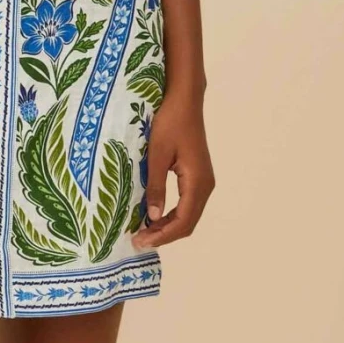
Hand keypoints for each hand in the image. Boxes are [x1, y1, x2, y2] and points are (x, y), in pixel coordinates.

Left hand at [130, 85, 213, 251]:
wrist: (185, 100)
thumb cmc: (170, 122)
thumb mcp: (157, 155)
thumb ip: (155, 186)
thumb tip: (152, 216)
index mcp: (198, 182)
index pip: (183, 221)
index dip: (162, 236)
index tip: (141, 241)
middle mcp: (205, 185)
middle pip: (188, 223)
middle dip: (164, 235)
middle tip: (138, 241)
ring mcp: (203, 181)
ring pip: (188, 215)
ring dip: (167, 227)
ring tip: (143, 232)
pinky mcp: (197, 176)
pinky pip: (187, 204)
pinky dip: (171, 215)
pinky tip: (153, 216)